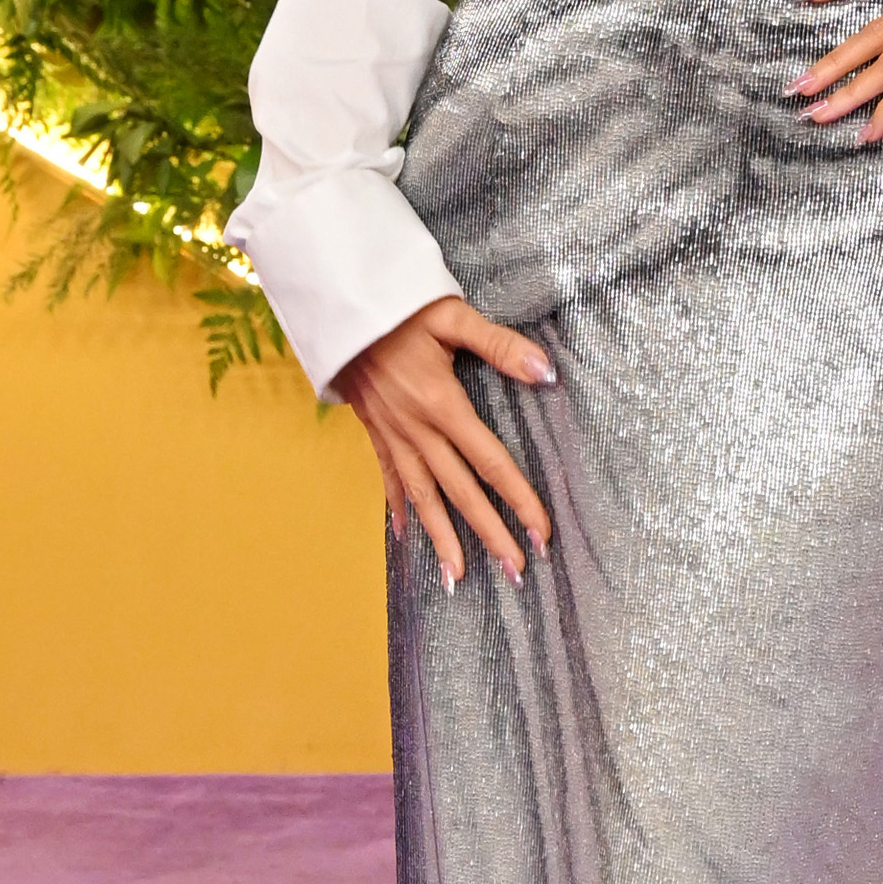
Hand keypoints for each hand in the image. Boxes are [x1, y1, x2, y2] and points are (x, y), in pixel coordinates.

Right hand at [339, 296, 555, 588]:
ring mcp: (393, 435)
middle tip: (515, 573)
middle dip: (489, 534)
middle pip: (460, 491)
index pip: (490, 462)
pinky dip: (399, 509)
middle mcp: (417, 429)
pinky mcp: (375, 431)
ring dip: (442, 538)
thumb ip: (499, 345)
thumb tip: (545, 372)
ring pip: (423, 496)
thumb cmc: (399, 306)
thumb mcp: (451, 316)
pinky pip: (389, 479)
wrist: (337, 305)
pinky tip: (405, 537)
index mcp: (442, 404)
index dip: (519, 499)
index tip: (541, 533)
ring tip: (458, 578)